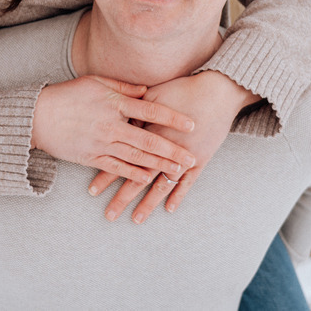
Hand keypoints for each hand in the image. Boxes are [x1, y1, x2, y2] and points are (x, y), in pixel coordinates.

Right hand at [31, 75, 196, 184]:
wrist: (37, 115)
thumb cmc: (68, 94)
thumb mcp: (95, 82)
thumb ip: (123, 87)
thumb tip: (147, 90)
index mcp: (115, 102)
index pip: (151, 110)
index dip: (173, 117)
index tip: (192, 124)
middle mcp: (111, 124)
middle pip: (148, 139)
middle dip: (172, 149)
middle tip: (192, 157)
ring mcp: (101, 142)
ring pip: (136, 157)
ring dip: (158, 165)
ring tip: (177, 171)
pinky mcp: (90, 157)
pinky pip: (116, 168)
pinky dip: (133, 174)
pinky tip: (148, 178)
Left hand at [88, 70, 259, 222]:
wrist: (217, 92)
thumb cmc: (183, 90)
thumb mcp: (152, 97)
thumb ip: (134, 112)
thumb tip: (117, 123)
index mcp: (149, 134)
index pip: (123, 159)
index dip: (107, 175)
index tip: (92, 190)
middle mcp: (164, 151)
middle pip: (139, 178)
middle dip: (123, 198)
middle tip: (109, 215)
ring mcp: (183, 158)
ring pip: (162, 186)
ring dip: (148, 204)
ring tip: (136, 220)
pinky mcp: (200, 160)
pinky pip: (188, 183)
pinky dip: (178, 196)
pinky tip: (169, 210)